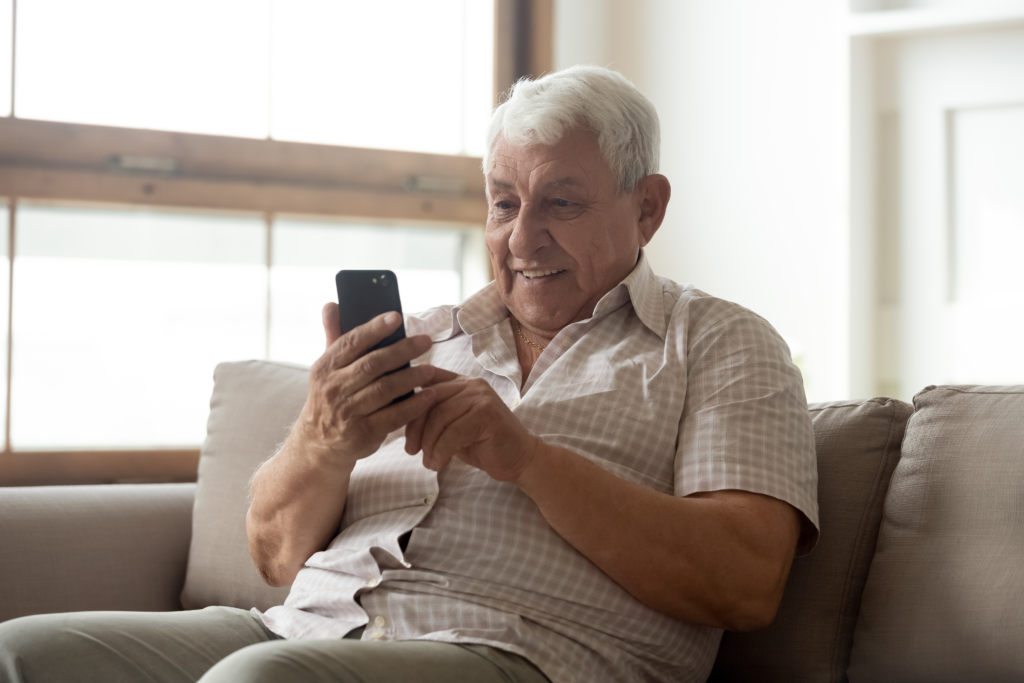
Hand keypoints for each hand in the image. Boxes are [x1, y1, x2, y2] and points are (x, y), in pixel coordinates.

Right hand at [291, 303, 438, 469]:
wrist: (318, 443)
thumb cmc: (330, 397)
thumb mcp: (326, 368)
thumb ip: (334, 336)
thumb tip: (331, 304)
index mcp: (325, 367)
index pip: (351, 342)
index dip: (374, 328)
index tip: (396, 317)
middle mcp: (334, 388)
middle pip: (373, 365)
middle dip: (402, 351)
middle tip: (425, 341)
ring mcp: (348, 412)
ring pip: (385, 390)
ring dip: (411, 378)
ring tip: (431, 369)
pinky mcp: (363, 433)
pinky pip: (393, 417)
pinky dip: (413, 406)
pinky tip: (429, 396)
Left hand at [404, 377, 542, 481]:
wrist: (519, 459)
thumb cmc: (484, 445)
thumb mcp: (453, 428)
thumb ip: (436, 417)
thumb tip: (401, 416)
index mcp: (461, 383)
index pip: (426, 382)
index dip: (409, 402)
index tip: (397, 424)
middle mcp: (471, 384)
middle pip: (429, 400)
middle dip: (415, 427)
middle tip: (410, 450)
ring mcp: (481, 397)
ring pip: (440, 417)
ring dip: (429, 444)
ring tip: (428, 462)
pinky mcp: (487, 414)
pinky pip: (453, 433)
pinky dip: (441, 451)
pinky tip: (439, 464)